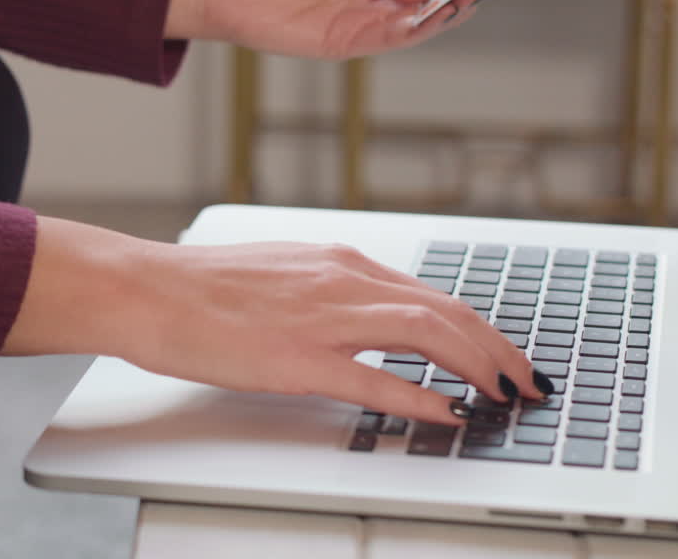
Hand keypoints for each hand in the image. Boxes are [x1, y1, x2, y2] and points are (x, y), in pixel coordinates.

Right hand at [4, 217, 543, 425]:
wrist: (150, 289)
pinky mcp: (299, 358)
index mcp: (342, 263)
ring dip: (478, 366)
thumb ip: (337, 293)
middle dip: (499, 349)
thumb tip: (377, 319)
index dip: (481, 328)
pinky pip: (376, 381)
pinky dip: (421, 398)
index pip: (433, 295)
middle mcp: (345, 281)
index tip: (505, 353)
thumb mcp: (287, 275)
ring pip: (428, 334)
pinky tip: (445, 415)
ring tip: (505, 394)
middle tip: (527, 380)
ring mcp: (325, 318)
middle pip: (448, 311)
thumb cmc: (207, 287)